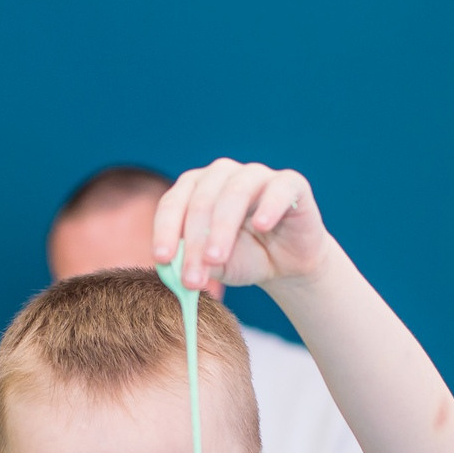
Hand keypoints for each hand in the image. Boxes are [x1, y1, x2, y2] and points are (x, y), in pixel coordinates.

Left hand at [152, 160, 333, 290]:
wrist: (287, 265)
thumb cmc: (245, 259)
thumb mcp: (215, 265)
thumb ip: (194, 261)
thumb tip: (172, 266)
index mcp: (196, 188)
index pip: (173, 202)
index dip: (166, 230)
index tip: (162, 260)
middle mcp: (223, 174)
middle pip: (201, 201)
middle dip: (194, 242)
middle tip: (192, 278)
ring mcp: (257, 175)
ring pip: (234, 193)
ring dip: (222, 228)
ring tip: (216, 259)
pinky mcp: (291, 183)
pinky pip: (278, 188)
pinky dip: (269, 206)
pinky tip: (262, 226)